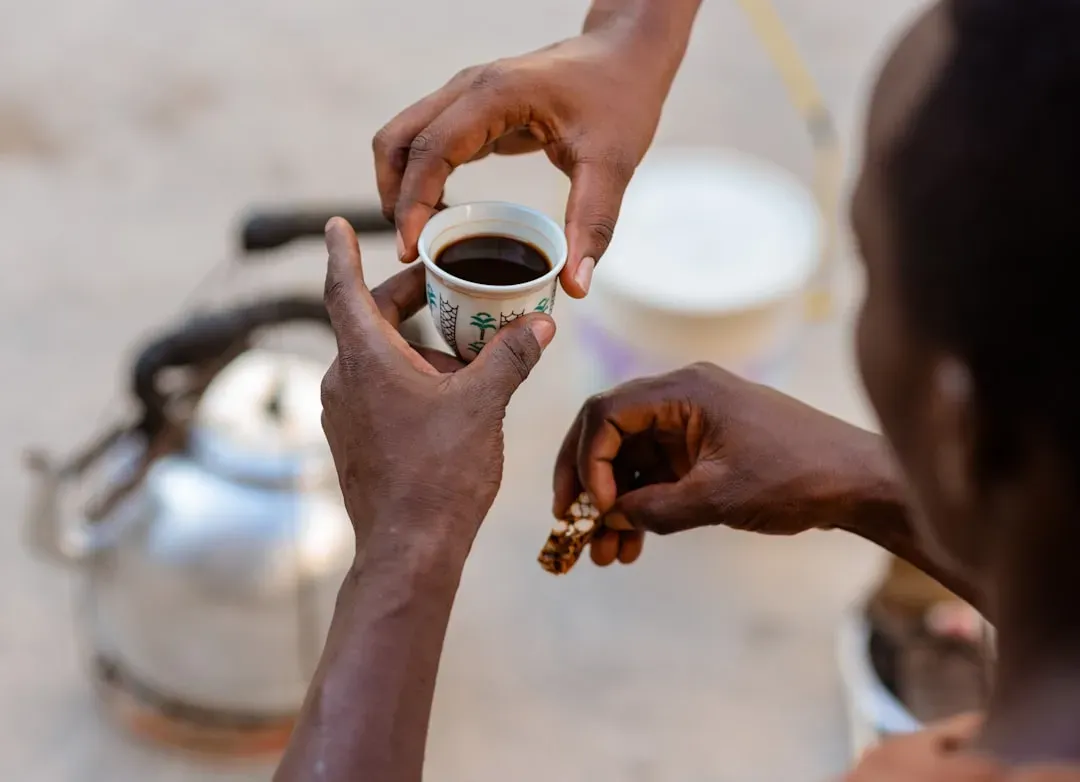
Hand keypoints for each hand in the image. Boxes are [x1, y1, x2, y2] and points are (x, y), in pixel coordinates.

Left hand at [320, 218, 554, 553]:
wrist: (410, 549)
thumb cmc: (440, 474)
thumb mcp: (484, 405)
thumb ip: (510, 357)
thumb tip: (541, 325)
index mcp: (365, 360)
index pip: (344, 289)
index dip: (341, 252)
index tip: (335, 225)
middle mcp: (344, 382)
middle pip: (370, 322)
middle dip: (407, 299)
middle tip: (443, 285)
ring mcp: (345, 414)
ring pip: (378, 359)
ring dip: (416, 345)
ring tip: (466, 353)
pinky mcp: (356, 441)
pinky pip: (379, 391)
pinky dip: (409, 378)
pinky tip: (450, 397)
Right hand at [373, 28, 673, 297]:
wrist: (626, 54)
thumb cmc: (621, 99)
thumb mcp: (613, 163)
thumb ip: (592, 223)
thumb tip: (575, 286)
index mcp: (496, 94)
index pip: (431, 150)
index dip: (413, 203)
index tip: (409, 250)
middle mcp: (469, 88)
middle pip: (398, 140)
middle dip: (395, 198)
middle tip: (411, 251)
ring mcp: (466, 94)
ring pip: (403, 137)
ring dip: (401, 186)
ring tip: (422, 237)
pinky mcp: (473, 106)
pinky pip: (426, 141)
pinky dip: (420, 177)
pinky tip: (443, 215)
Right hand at [553, 363, 893, 566]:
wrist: (857, 483)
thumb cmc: (797, 477)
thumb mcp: (720, 497)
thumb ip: (658, 508)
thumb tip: (610, 516)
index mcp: (684, 390)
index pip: (607, 413)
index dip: (587, 459)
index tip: (592, 506)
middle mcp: (682, 399)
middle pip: (609, 433)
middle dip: (587, 482)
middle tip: (569, 523)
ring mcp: (692, 425)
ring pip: (631, 461)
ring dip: (613, 504)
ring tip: (604, 553)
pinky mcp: (703, 450)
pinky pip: (657, 475)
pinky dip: (642, 507)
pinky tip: (631, 544)